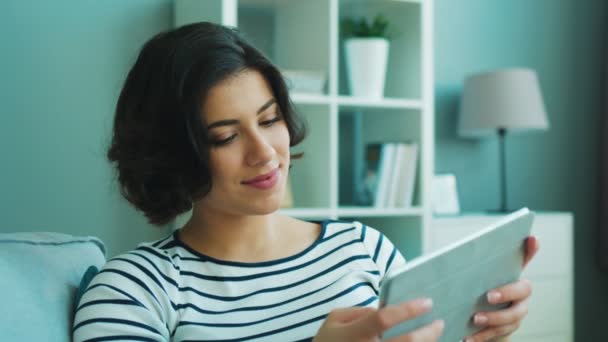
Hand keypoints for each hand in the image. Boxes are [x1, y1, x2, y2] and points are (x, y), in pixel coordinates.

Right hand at [313, 298, 443, 341]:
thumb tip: (385, 310)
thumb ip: (360, 311)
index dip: (408, 310)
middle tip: (439, 323)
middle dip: (428, 332)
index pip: (384, 318)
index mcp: (354, 333)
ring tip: (436, 337)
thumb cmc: (328, 341)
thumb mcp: (335, 319)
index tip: (427, 302)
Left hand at [464, 236, 539, 341]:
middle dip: (506, 293)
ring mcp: (516, 312)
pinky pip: (498, 334)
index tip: (531, 238)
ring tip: (475, 319)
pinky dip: (482, 336)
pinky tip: (468, 337)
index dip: (531, 248)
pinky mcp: (507, 330)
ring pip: (512, 317)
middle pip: (522, 291)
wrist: (474, 320)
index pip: (525, 257)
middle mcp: (520, 293)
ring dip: (493, 318)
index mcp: (510, 274)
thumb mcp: (470, 276)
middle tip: (488, 296)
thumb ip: (469, 265)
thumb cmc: (473, 292)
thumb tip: (454, 253)